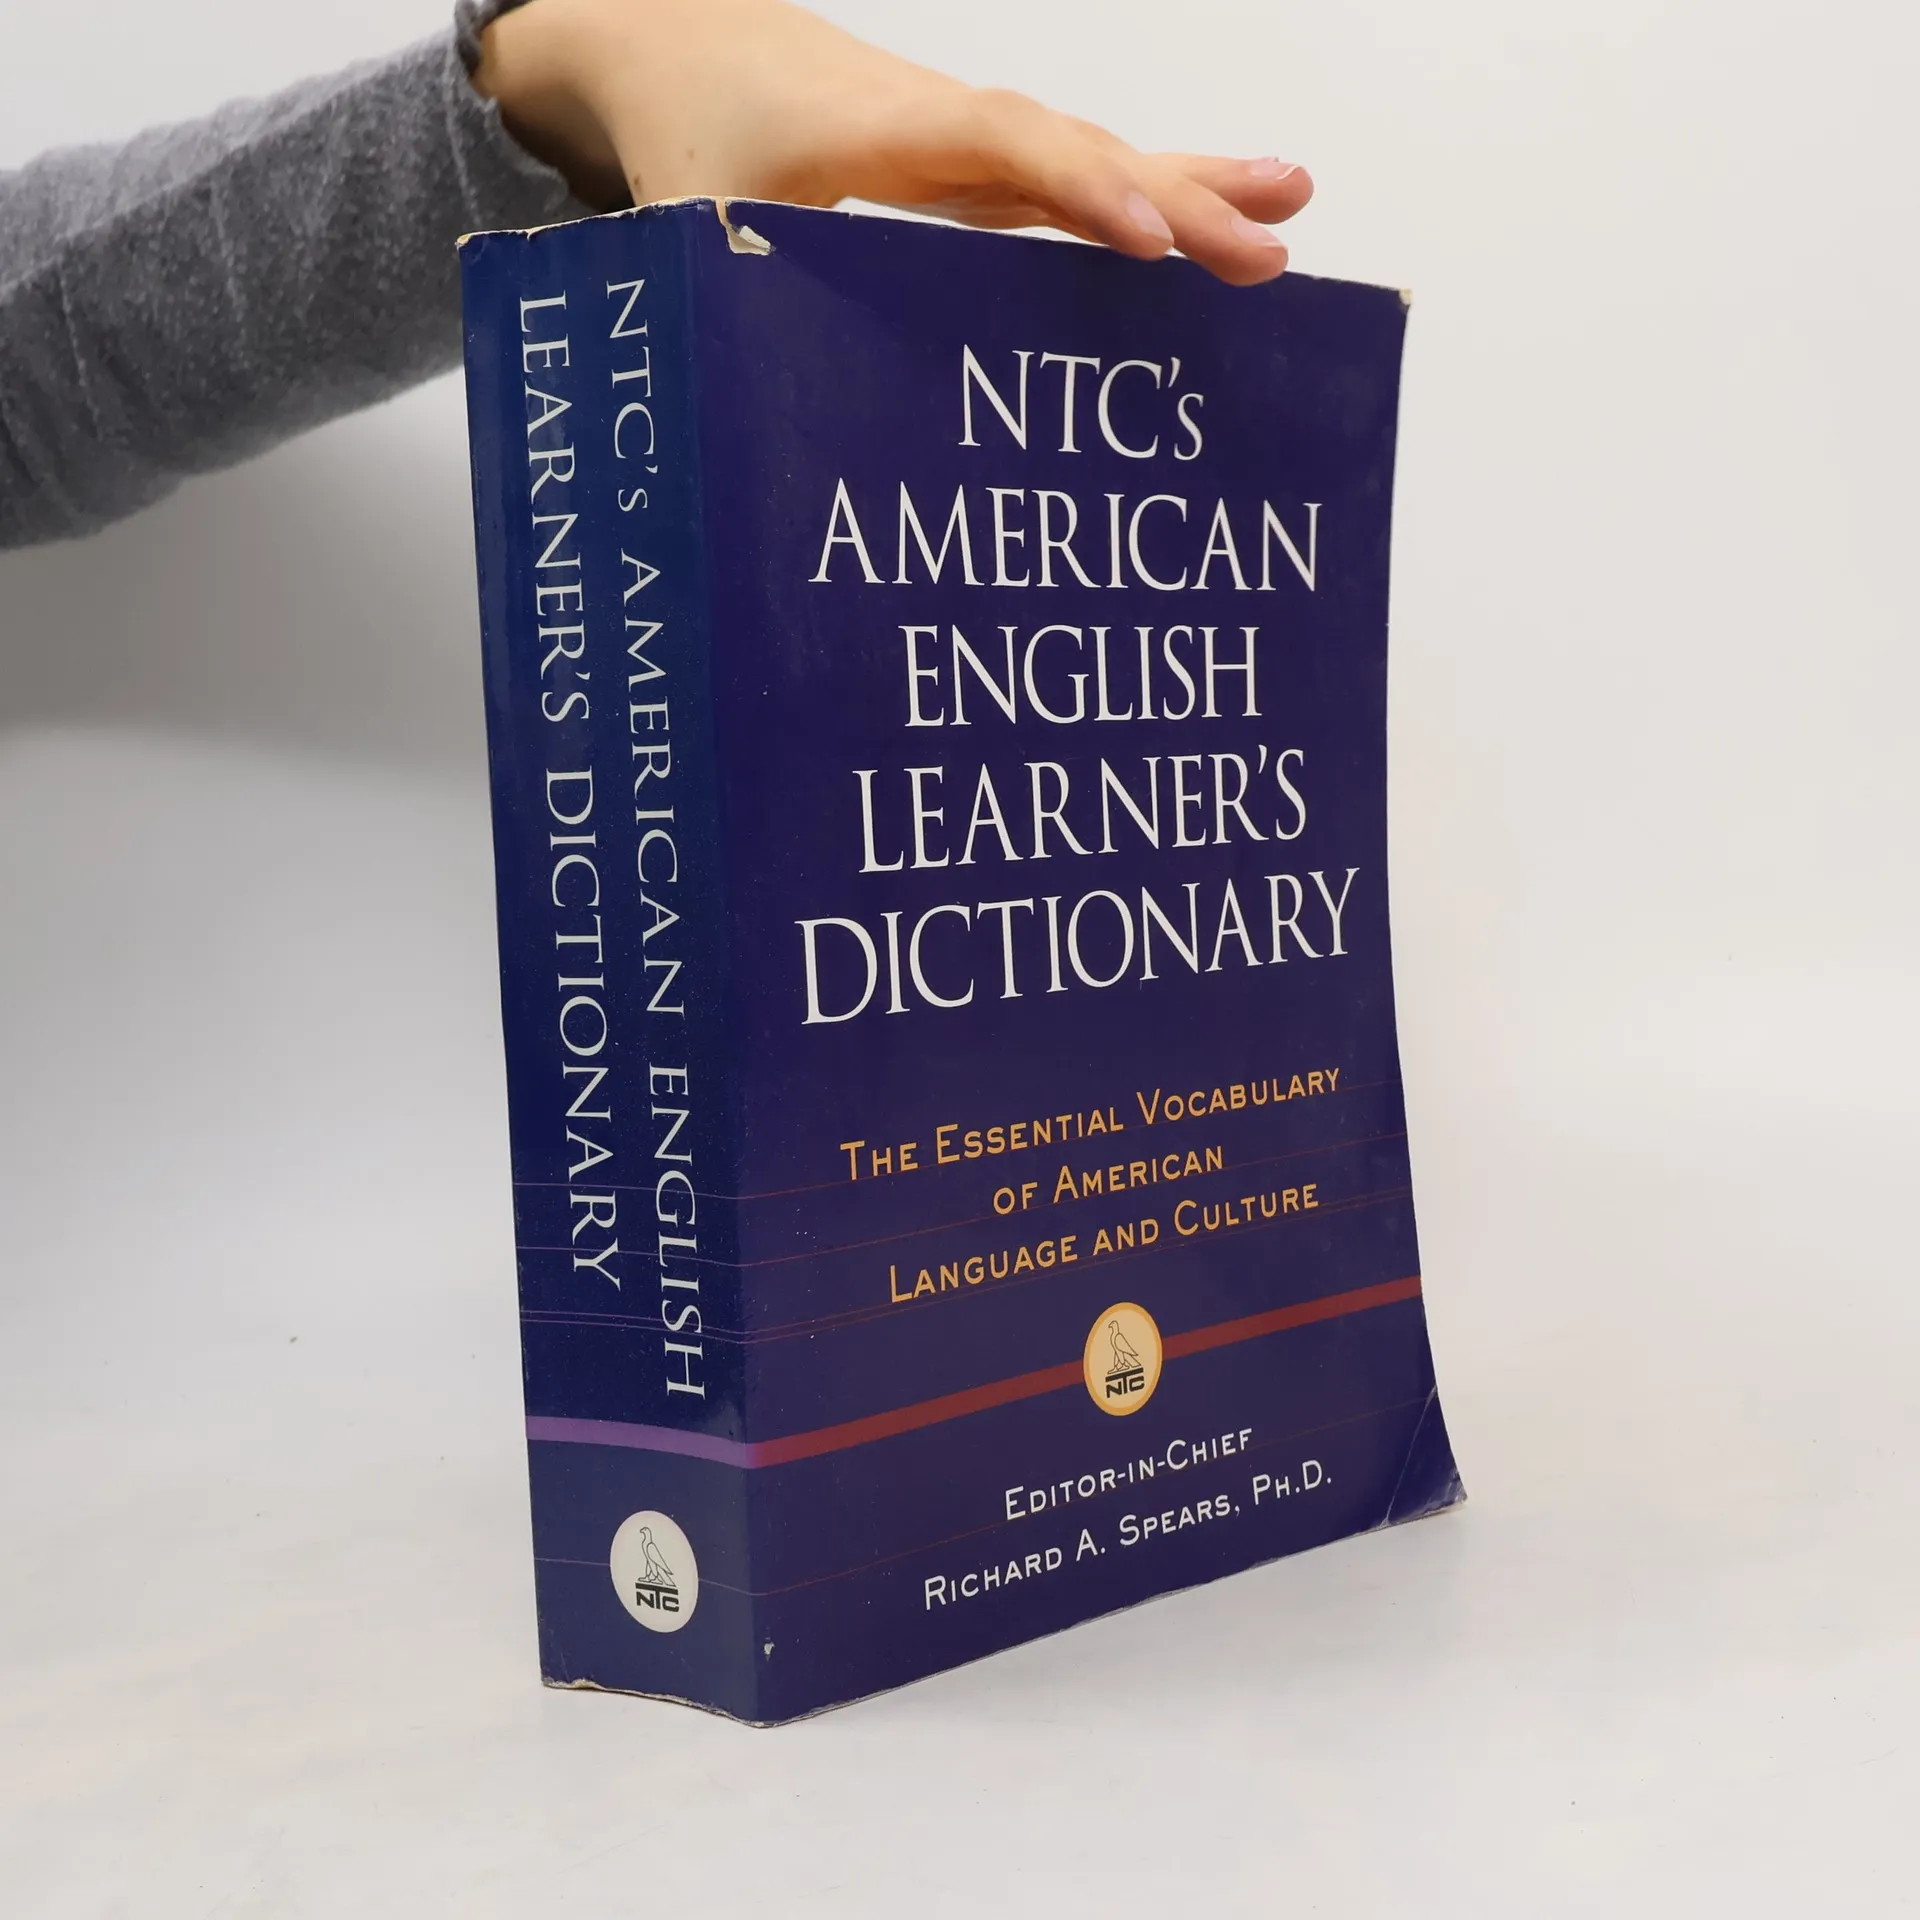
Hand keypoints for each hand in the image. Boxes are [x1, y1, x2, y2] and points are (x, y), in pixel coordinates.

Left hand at [470, 0, 1311, 284]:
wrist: (673, 38)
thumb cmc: (685, 130)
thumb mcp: (690, 226)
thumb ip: (732, 304)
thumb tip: (763, 422)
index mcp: (874, 130)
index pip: (999, 145)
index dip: (1079, 187)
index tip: (1147, 239)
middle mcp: (941, 122)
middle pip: (1076, 151)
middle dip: (1176, 199)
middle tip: (1266, 255)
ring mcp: (965, 138)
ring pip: (1090, 155)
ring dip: (1188, 182)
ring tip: (1290, 202)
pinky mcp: (969, 159)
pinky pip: (1069, 173)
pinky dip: (1142, 190)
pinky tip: (1202, 214)